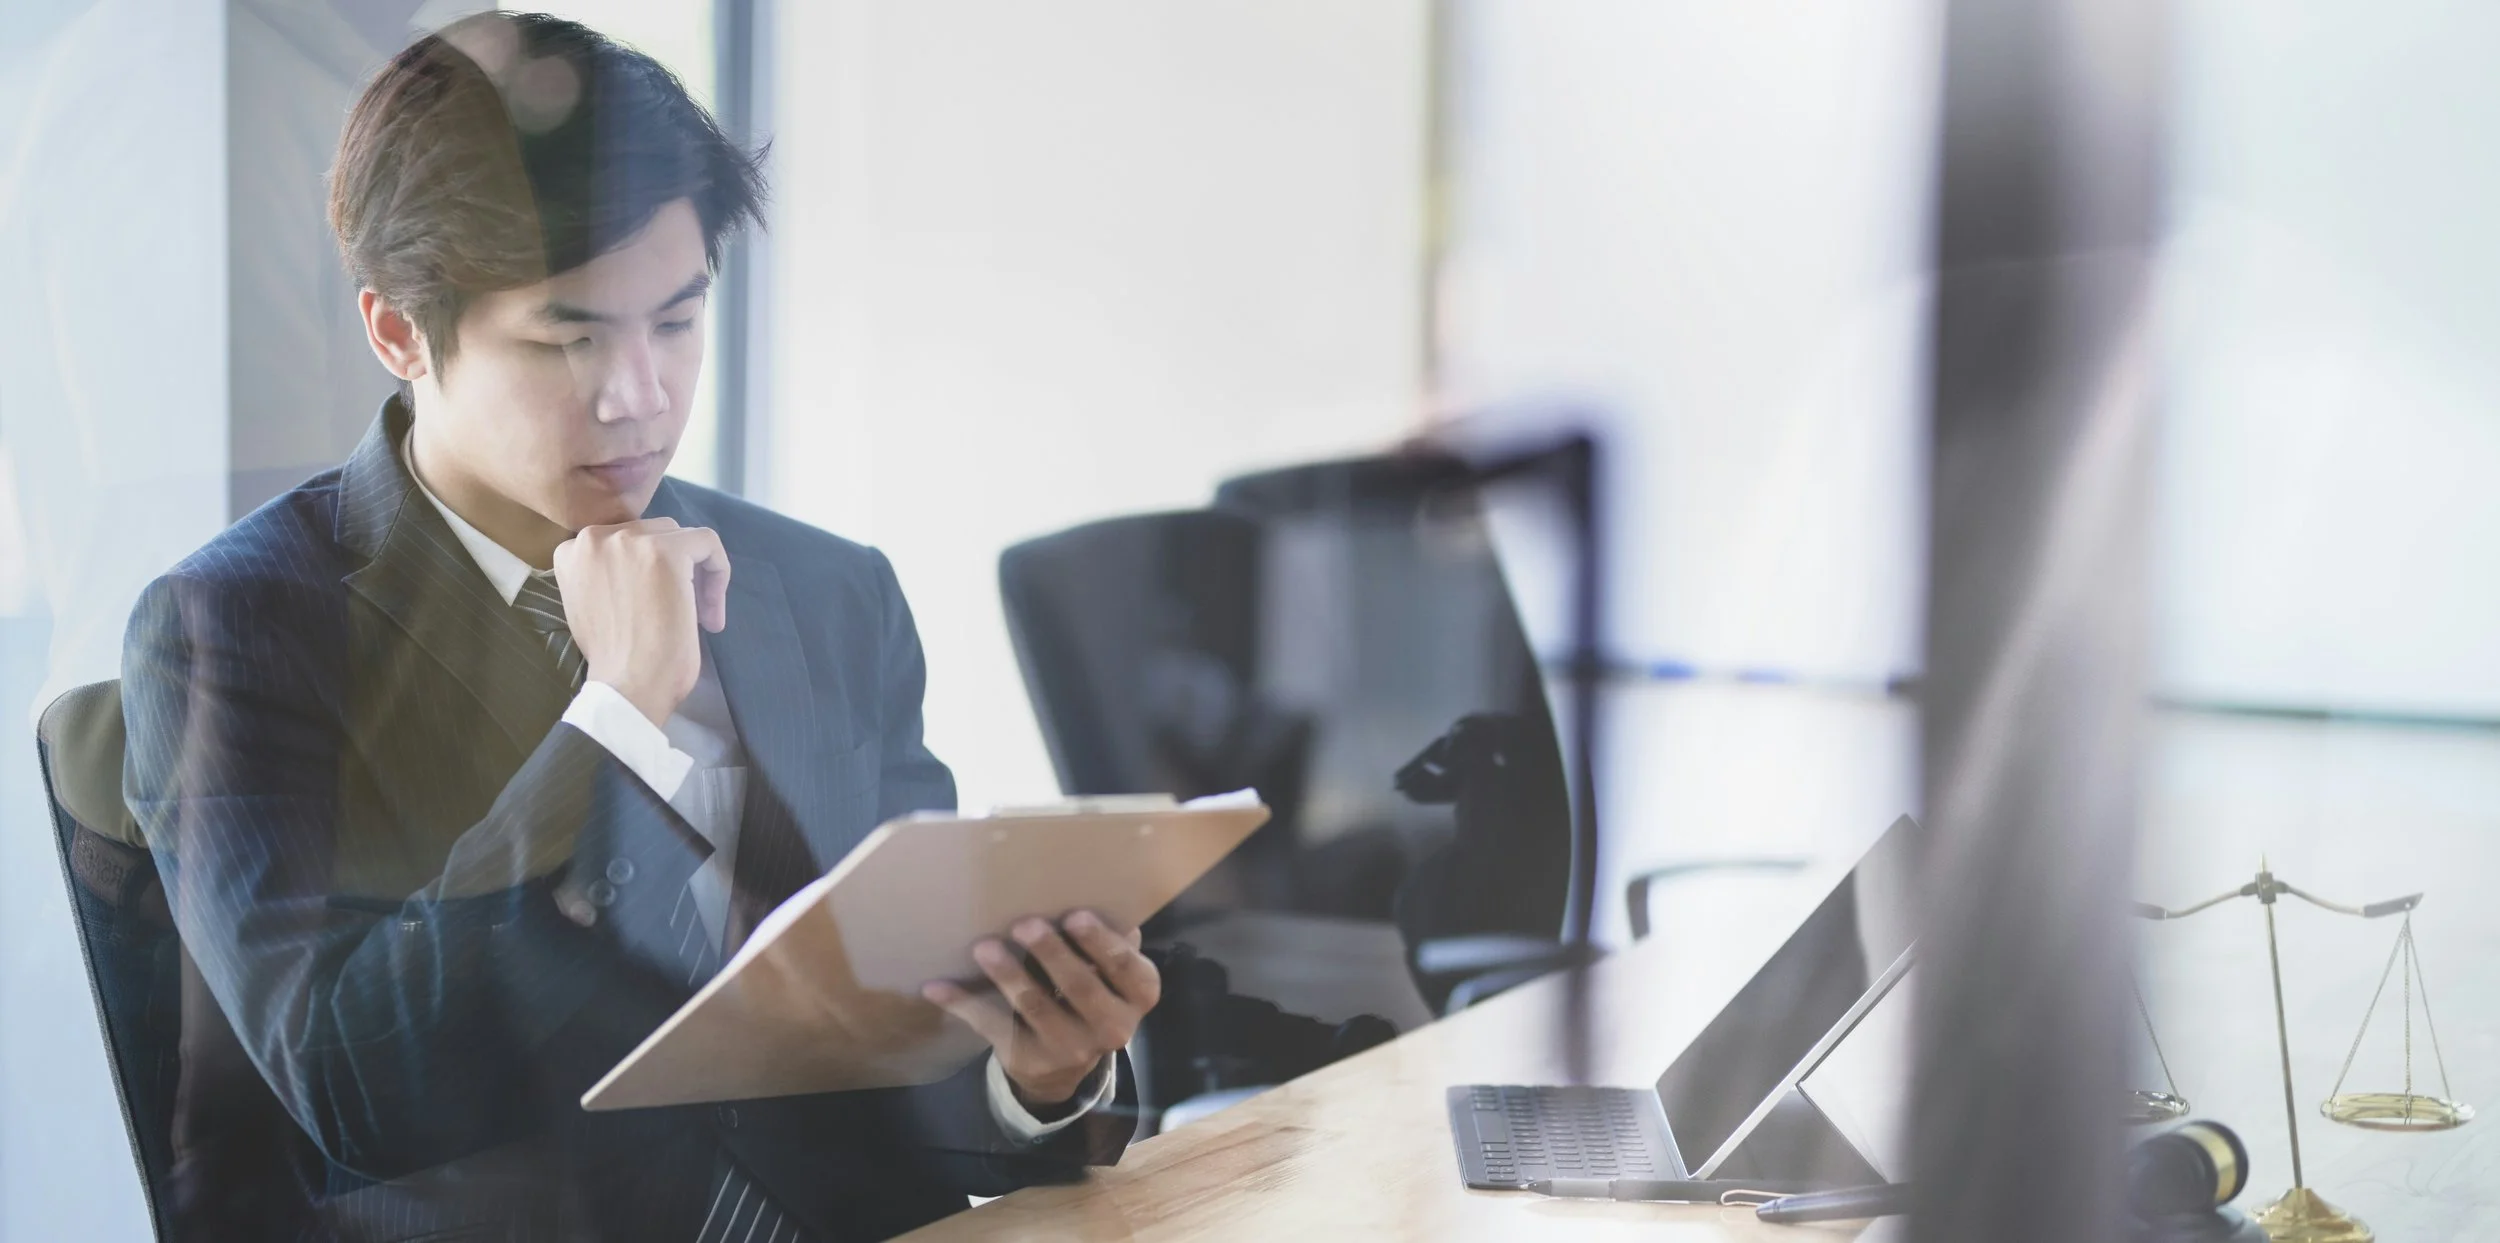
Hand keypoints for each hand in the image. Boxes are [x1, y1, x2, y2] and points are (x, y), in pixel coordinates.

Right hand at [551, 517, 729, 724]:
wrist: (626, 686)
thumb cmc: (612, 660)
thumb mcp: (591, 605)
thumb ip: (605, 577)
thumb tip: (639, 568)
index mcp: (572, 551)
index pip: (621, 542)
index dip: (644, 571)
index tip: (653, 605)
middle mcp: (594, 536)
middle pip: (652, 534)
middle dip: (672, 570)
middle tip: (680, 612)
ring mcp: (630, 541)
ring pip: (679, 537)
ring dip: (694, 575)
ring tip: (697, 618)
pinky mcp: (666, 552)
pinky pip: (707, 542)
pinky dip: (719, 571)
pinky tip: (712, 613)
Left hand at [921, 910, 1159, 1109]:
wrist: (1067, 1064)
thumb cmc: (1091, 994)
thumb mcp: (1111, 974)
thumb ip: (1112, 942)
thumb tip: (1103, 896)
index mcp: (1139, 996)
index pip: (1124, 967)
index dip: (1100, 942)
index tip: (1074, 915)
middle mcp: (1113, 1027)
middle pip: (1079, 986)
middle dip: (1050, 954)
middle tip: (1024, 924)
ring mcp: (1070, 1049)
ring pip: (1034, 1006)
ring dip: (1006, 974)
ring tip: (983, 947)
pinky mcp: (1028, 1059)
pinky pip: (992, 1026)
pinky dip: (963, 1004)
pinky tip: (937, 986)